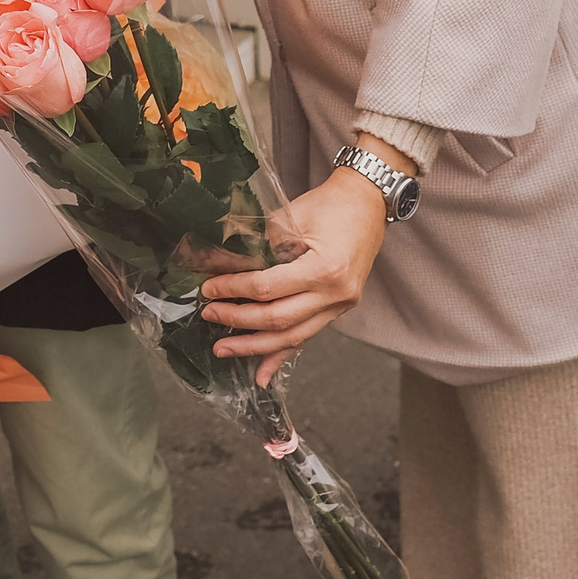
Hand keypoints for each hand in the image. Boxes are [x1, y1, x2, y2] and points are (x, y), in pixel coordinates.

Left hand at [199, 167, 389, 385]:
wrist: (368, 203)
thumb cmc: (330, 204)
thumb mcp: (291, 216)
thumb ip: (259, 243)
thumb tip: (220, 263)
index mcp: (324, 269)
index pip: (268, 288)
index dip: (234, 290)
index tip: (209, 289)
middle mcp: (335, 294)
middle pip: (279, 320)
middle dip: (238, 322)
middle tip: (209, 316)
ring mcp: (340, 306)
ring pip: (293, 337)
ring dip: (255, 347)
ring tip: (224, 349)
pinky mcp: (338, 309)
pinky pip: (307, 336)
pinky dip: (282, 355)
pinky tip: (262, 375)